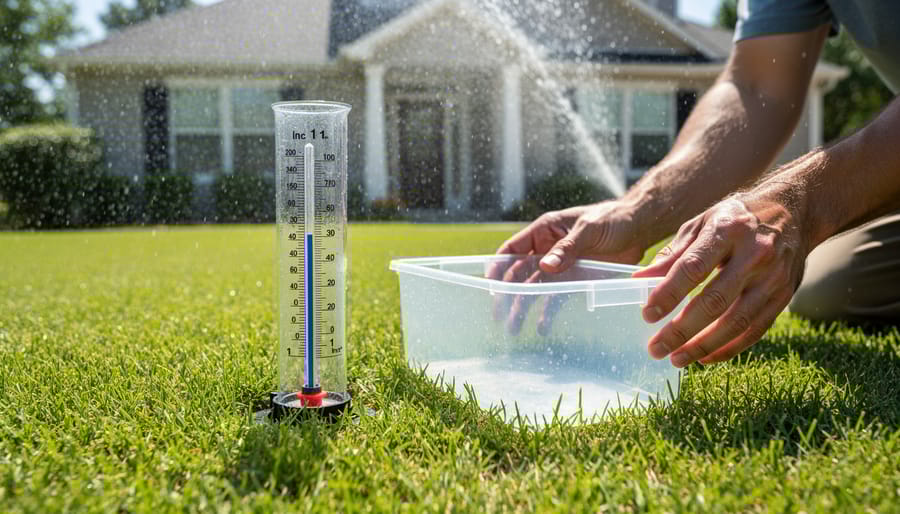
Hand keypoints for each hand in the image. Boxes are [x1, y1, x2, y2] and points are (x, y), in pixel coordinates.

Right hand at [489, 201, 646, 334]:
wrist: (639, 228)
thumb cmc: (611, 219)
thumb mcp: (588, 230)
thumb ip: (567, 248)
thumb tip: (544, 267)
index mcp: (544, 231)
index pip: (512, 250)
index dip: (498, 267)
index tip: (490, 286)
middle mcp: (547, 250)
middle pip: (518, 274)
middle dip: (507, 295)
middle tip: (499, 317)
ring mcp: (560, 267)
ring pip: (534, 289)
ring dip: (523, 308)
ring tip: (514, 328)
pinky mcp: (574, 280)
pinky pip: (556, 297)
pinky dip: (547, 312)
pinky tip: (542, 327)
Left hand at [632, 194, 808, 366]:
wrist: (793, 212)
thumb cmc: (735, 218)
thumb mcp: (701, 224)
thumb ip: (672, 255)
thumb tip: (639, 282)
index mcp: (727, 230)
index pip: (693, 268)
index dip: (668, 294)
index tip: (647, 315)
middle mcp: (755, 254)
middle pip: (714, 301)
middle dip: (682, 329)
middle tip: (656, 348)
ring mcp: (773, 278)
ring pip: (736, 322)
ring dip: (703, 345)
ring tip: (677, 359)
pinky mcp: (784, 297)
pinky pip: (755, 330)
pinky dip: (729, 348)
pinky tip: (704, 357)